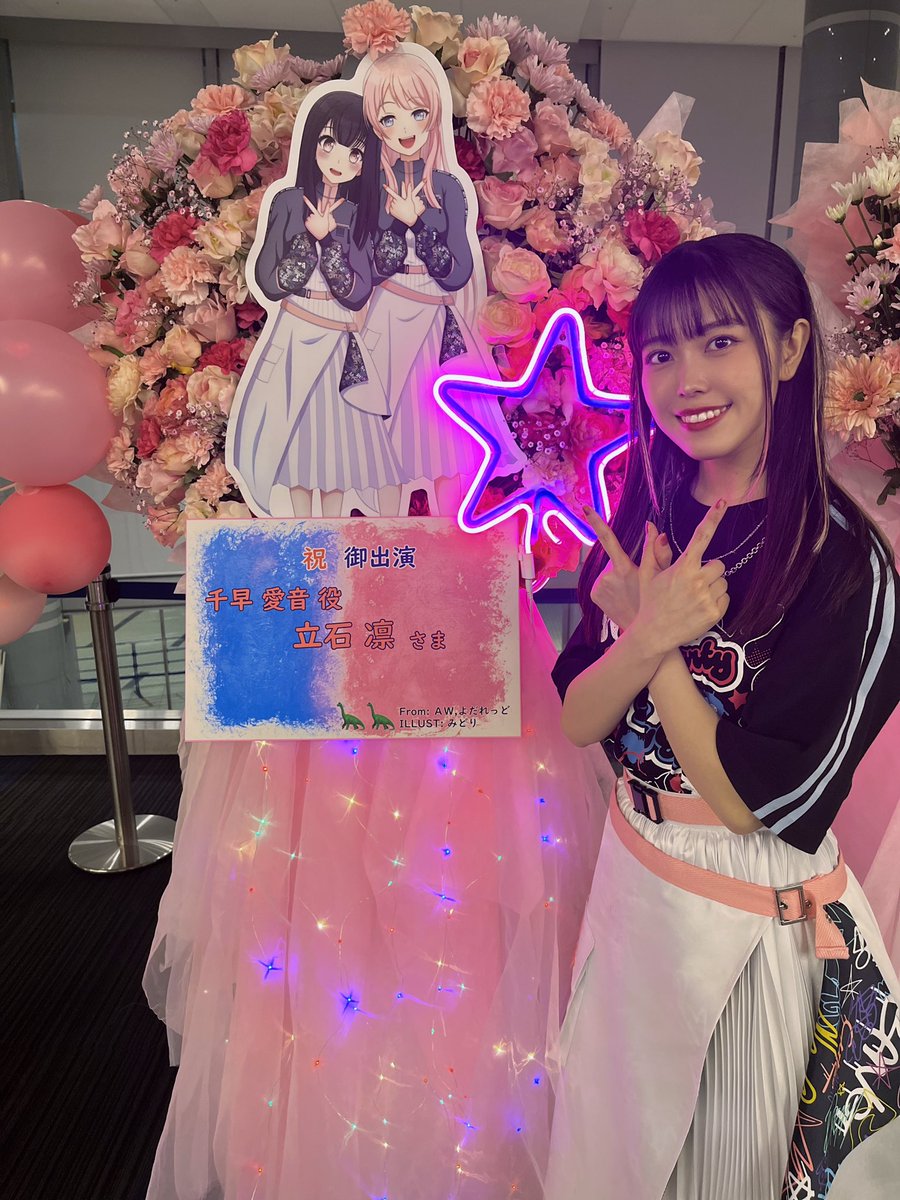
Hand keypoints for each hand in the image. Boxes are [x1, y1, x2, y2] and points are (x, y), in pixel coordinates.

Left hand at [304, 196, 342, 239]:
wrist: (322, 236)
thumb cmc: (325, 227)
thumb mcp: (326, 218)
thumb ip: (327, 209)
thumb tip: (329, 203)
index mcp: (316, 214)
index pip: (312, 206)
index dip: (307, 201)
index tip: (303, 197)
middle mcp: (312, 217)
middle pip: (312, 213)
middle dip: (314, 216)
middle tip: (318, 221)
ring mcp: (309, 220)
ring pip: (309, 217)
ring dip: (312, 220)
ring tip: (316, 224)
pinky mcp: (306, 224)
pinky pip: (307, 222)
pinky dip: (309, 223)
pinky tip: (313, 226)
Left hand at [385, 181, 425, 226]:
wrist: (410, 219)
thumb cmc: (411, 209)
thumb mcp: (410, 199)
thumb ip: (408, 191)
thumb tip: (409, 184)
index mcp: (398, 199)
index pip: (392, 192)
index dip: (387, 188)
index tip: (384, 185)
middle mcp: (394, 203)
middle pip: (392, 198)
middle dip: (395, 199)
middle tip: (400, 203)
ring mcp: (392, 208)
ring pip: (391, 203)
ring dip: (394, 203)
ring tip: (400, 207)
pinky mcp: (391, 212)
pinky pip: (390, 208)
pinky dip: (393, 208)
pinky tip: (398, 210)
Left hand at [583, 505, 670, 629]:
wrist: (642, 632)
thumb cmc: (657, 603)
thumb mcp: (663, 577)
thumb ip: (659, 551)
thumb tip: (653, 527)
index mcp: (625, 569)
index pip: (609, 540)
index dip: (597, 523)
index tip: (586, 509)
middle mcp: (608, 577)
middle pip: (613, 560)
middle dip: (622, 565)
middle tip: (635, 581)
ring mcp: (599, 587)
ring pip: (608, 572)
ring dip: (617, 577)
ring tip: (629, 591)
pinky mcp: (594, 594)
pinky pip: (602, 583)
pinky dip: (610, 586)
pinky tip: (621, 596)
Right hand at [632, 502, 729, 655]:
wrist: (653, 634)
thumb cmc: (649, 602)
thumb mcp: (646, 574)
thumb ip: (652, 549)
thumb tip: (652, 526)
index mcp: (682, 568)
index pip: (701, 536)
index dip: (712, 517)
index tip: (722, 502)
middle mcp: (697, 581)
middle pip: (718, 564)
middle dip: (709, 571)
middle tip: (692, 583)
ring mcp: (707, 598)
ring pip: (723, 581)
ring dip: (713, 586)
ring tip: (693, 597)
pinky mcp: (714, 613)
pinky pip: (726, 598)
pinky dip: (716, 601)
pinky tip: (699, 608)